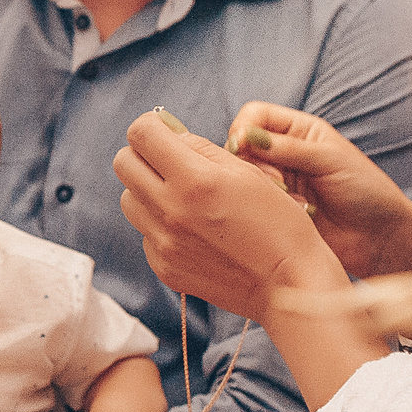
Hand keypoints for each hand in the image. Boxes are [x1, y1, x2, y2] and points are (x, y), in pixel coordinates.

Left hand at [114, 111, 337, 317]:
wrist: (288, 285)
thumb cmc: (279, 224)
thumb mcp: (248, 172)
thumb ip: (201, 148)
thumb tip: (170, 133)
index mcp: (195, 180)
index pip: (141, 135)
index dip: (151, 126)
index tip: (163, 130)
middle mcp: (171, 211)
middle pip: (123, 163)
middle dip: (143, 154)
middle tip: (170, 161)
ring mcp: (163, 243)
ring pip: (128, 199)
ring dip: (148, 190)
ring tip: (183, 198)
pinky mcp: (163, 267)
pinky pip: (144, 233)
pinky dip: (160, 224)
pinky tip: (193, 230)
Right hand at [225, 102, 411, 278]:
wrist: (379, 236)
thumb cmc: (365, 191)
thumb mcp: (328, 160)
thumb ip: (286, 148)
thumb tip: (242, 136)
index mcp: (299, 130)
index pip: (254, 115)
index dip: (243, 128)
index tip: (243, 147)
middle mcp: (284, 153)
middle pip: (242, 146)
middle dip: (253, 162)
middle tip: (277, 180)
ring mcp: (278, 182)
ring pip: (245, 175)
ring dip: (264, 186)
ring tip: (292, 200)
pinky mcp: (275, 209)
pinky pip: (253, 202)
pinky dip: (268, 206)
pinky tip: (296, 213)